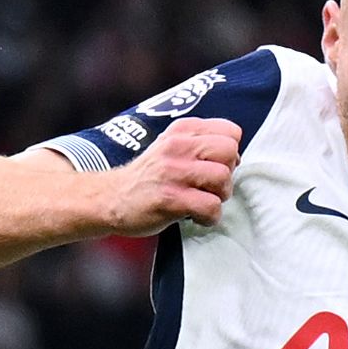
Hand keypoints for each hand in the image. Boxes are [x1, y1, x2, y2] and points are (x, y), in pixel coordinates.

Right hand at [100, 117, 240, 232]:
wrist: (112, 198)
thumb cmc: (150, 176)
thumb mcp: (171, 146)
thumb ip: (200, 143)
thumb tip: (235, 156)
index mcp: (181, 131)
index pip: (231, 131)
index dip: (230, 153)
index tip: (215, 166)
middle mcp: (177, 146)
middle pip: (229, 151)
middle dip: (228, 174)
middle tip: (210, 187)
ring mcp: (173, 172)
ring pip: (222, 179)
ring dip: (219, 197)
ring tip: (202, 201)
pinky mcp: (171, 199)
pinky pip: (211, 207)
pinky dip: (209, 217)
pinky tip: (195, 216)